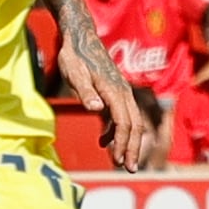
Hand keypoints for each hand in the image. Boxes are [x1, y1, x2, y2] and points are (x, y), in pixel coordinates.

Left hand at [68, 42, 165, 168]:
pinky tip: (104, 142)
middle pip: (134, 124)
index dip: (123, 143)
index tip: (119, 161)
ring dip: (128, 142)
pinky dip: (117, 131)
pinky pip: (123, 116)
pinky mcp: (116, 92)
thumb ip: (84, 92)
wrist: (80, 38)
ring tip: (121, 162)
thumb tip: (96, 109)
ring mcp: (122, 92)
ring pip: (132, 121)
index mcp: (113, 90)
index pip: (124, 122)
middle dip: (133, 148)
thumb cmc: (74, 57)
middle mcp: (123, 92)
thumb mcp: (74, 73)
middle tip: (130, 170)